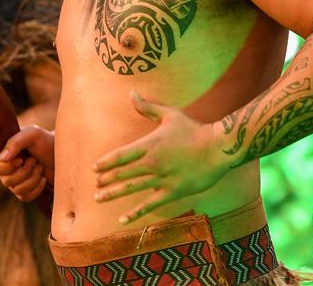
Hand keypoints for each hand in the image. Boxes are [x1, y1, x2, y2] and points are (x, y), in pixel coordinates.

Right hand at [0, 125, 54, 201]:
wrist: (62, 154)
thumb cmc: (45, 141)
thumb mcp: (32, 134)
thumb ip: (15, 142)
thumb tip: (1, 158)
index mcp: (3, 153)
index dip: (7, 167)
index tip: (21, 159)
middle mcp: (5, 168)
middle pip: (6, 180)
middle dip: (25, 172)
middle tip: (35, 160)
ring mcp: (14, 181)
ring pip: (16, 190)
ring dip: (33, 179)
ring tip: (40, 167)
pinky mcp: (25, 190)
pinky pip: (25, 197)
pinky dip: (36, 189)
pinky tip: (43, 178)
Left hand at [93, 91, 227, 224]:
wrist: (218, 148)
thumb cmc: (194, 130)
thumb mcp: (169, 114)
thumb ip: (148, 107)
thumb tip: (131, 93)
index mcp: (149, 144)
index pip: (121, 155)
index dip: (105, 162)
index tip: (94, 168)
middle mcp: (152, 162)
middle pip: (122, 173)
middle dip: (106, 179)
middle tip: (95, 184)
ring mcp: (162, 178)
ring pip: (131, 188)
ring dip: (112, 194)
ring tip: (98, 198)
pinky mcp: (172, 191)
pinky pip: (150, 204)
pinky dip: (135, 212)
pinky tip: (122, 219)